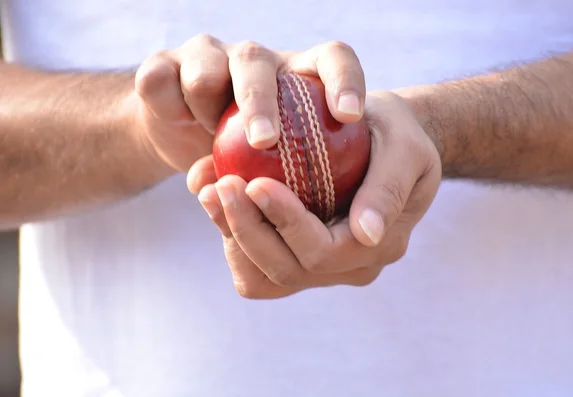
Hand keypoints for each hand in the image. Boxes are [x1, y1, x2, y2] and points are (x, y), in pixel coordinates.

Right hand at [133, 35, 365, 172]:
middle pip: (256, 62)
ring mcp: (208, 59)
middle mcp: (255, 62)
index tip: (349, 116)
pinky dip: (166, 102)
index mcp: (296, 75)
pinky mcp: (165, 68)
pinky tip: (176, 125)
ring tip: (211, 140)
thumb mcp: (293, 179)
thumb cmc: (257, 165)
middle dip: (259, 102)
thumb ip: (319, 195)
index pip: (331, 59)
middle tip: (264, 142)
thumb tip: (363, 235)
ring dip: (206, 102)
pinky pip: (158, 78)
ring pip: (204, 64)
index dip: (343, 81)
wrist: (183, 133)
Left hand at [190, 90, 441, 298]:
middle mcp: (351, 267)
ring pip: (264, 278)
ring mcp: (324, 270)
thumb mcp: (405, 148)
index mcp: (380, 245)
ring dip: (232, 237)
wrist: (385, 141)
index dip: (285, 223)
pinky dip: (233, 239)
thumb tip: (369, 235)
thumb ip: (389, 188)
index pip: (322, 251)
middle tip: (219, 183)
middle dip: (247, 229)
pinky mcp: (298, 260)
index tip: (254, 182)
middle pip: (287, 270)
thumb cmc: (395, 133)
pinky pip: (256, 270)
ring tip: (209, 190)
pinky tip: (218, 202)